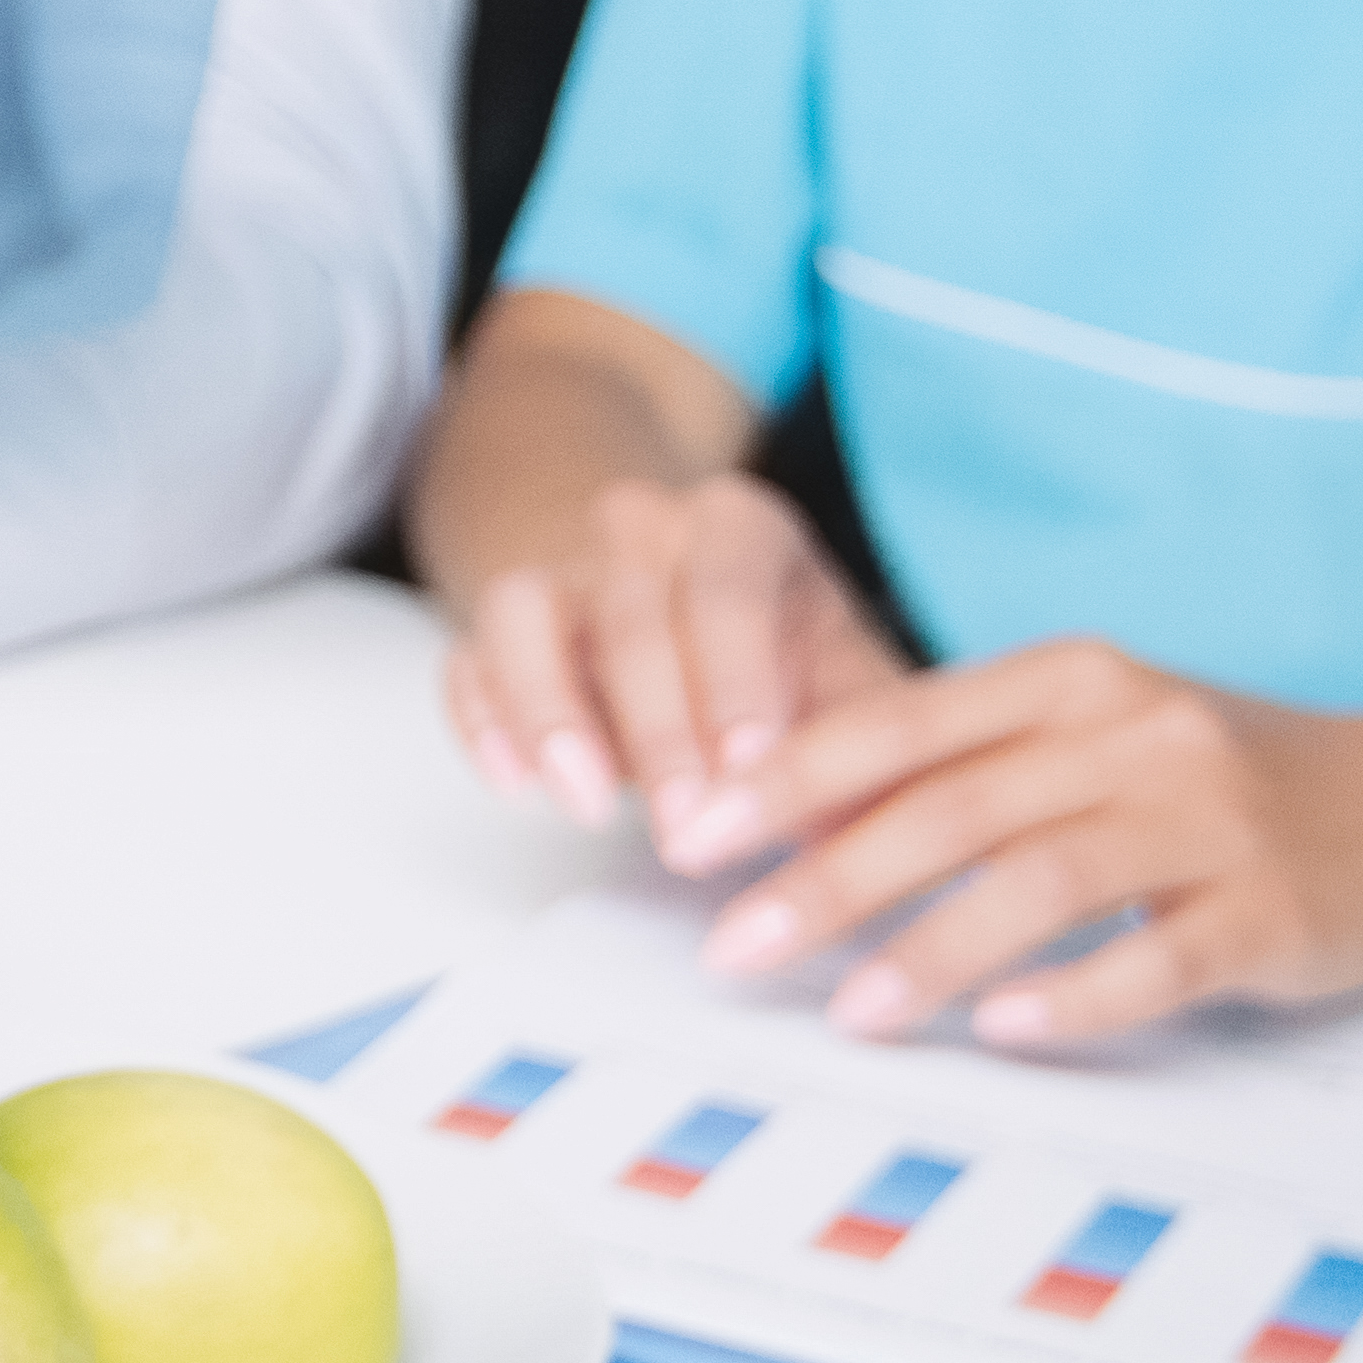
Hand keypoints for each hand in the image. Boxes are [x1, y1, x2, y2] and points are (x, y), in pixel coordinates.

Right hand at [440, 465, 904, 848]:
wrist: (676, 591)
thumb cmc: (781, 654)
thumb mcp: (846, 674)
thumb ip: (872, 744)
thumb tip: (896, 836)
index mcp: (739, 526)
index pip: (729, 590)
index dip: (737, 683)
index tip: (751, 768)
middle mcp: (638, 527)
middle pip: (630, 615)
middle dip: (658, 732)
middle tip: (686, 831)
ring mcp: (558, 569)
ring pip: (522, 611)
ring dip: (551, 712)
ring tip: (585, 804)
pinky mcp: (496, 624)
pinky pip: (466, 656)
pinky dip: (481, 718)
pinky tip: (513, 783)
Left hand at [686, 636, 1362, 1049]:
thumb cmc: (1212, 780)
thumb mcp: (1088, 736)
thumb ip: (959, 766)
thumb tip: (792, 824)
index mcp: (1070, 680)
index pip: (900, 722)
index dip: (788, 780)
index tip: (695, 837)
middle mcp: (1134, 734)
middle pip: (951, 807)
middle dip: (826, 881)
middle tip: (732, 947)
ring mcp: (1208, 820)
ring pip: (1042, 881)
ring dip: (932, 948)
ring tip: (850, 1009)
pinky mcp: (1269, 908)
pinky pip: (1157, 955)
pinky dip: (1076, 994)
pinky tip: (1003, 1029)